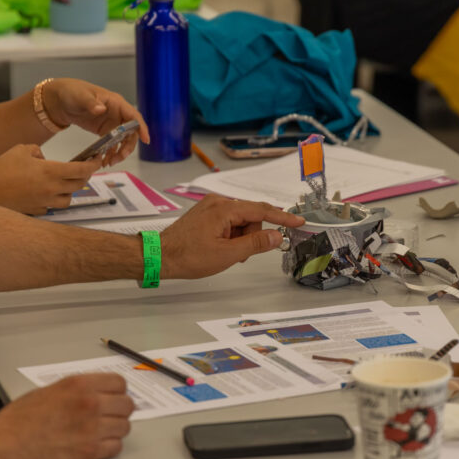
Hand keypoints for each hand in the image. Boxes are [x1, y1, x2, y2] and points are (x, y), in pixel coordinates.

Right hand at [0, 143, 100, 214]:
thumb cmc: (0, 168)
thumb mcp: (21, 150)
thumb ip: (38, 152)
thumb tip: (44, 158)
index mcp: (51, 171)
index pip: (82, 170)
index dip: (93, 164)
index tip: (97, 159)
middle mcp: (52, 189)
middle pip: (79, 185)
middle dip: (84, 176)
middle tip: (82, 169)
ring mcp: (45, 202)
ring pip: (69, 199)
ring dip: (70, 190)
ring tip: (63, 182)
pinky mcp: (38, 211)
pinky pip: (52, 207)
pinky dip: (53, 200)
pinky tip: (45, 193)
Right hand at [0, 374, 133, 458]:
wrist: (2, 446)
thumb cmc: (18, 419)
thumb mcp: (48, 391)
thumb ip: (76, 390)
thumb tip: (95, 393)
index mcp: (79, 384)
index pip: (119, 383)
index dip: (117, 391)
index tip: (113, 397)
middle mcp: (89, 403)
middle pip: (127, 405)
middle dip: (120, 411)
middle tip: (110, 417)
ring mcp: (91, 428)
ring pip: (124, 427)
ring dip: (115, 431)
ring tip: (102, 433)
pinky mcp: (89, 452)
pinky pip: (116, 447)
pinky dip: (109, 448)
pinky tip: (97, 446)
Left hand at [43, 78, 149, 165]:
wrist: (60, 100)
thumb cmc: (71, 92)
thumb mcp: (80, 96)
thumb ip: (90, 103)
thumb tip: (101, 109)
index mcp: (116, 103)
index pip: (133, 116)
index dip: (141, 128)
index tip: (146, 140)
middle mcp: (117, 114)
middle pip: (131, 132)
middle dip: (128, 146)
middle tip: (120, 157)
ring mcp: (112, 123)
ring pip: (123, 141)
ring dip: (120, 152)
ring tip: (110, 163)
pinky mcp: (105, 131)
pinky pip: (112, 144)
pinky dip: (110, 153)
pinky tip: (105, 160)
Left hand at [159, 195, 305, 279]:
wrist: (160, 256)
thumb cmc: (188, 256)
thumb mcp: (227, 254)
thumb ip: (255, 243)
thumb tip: (277, 235)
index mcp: (225, 209)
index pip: (262, 210)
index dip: (283, 217)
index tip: (299, 221)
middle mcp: (218, 202)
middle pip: (251, 215)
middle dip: (251, 235)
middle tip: (240, 254)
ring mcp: (211, 206)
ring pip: (241, 220)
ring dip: (240, 237)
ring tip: (225, 252)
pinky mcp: (206, 213)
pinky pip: (229, 221)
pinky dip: (231, 234)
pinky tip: (220, 247)